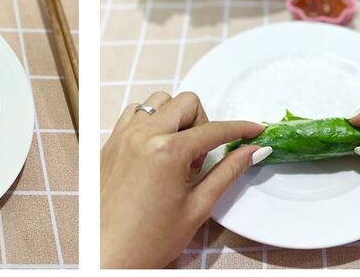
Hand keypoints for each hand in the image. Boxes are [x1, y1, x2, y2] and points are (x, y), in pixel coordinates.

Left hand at [101, 91, 268, 267]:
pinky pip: (133, 115)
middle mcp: (141, 136)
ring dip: (175, 119)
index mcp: (167, 151)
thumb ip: (227, 172)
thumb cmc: (147, 240)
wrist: (106, 257)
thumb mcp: (198, 207)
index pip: (214, 130)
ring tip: (178, 154)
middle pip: (187, 103)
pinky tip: (157, 151)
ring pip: (157, 102)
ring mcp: (121, 138)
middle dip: (203, 124)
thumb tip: (252, 152)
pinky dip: (151, 123)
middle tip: (201, 158)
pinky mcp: (108, 146)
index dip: (240, 129)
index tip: (253, 130)